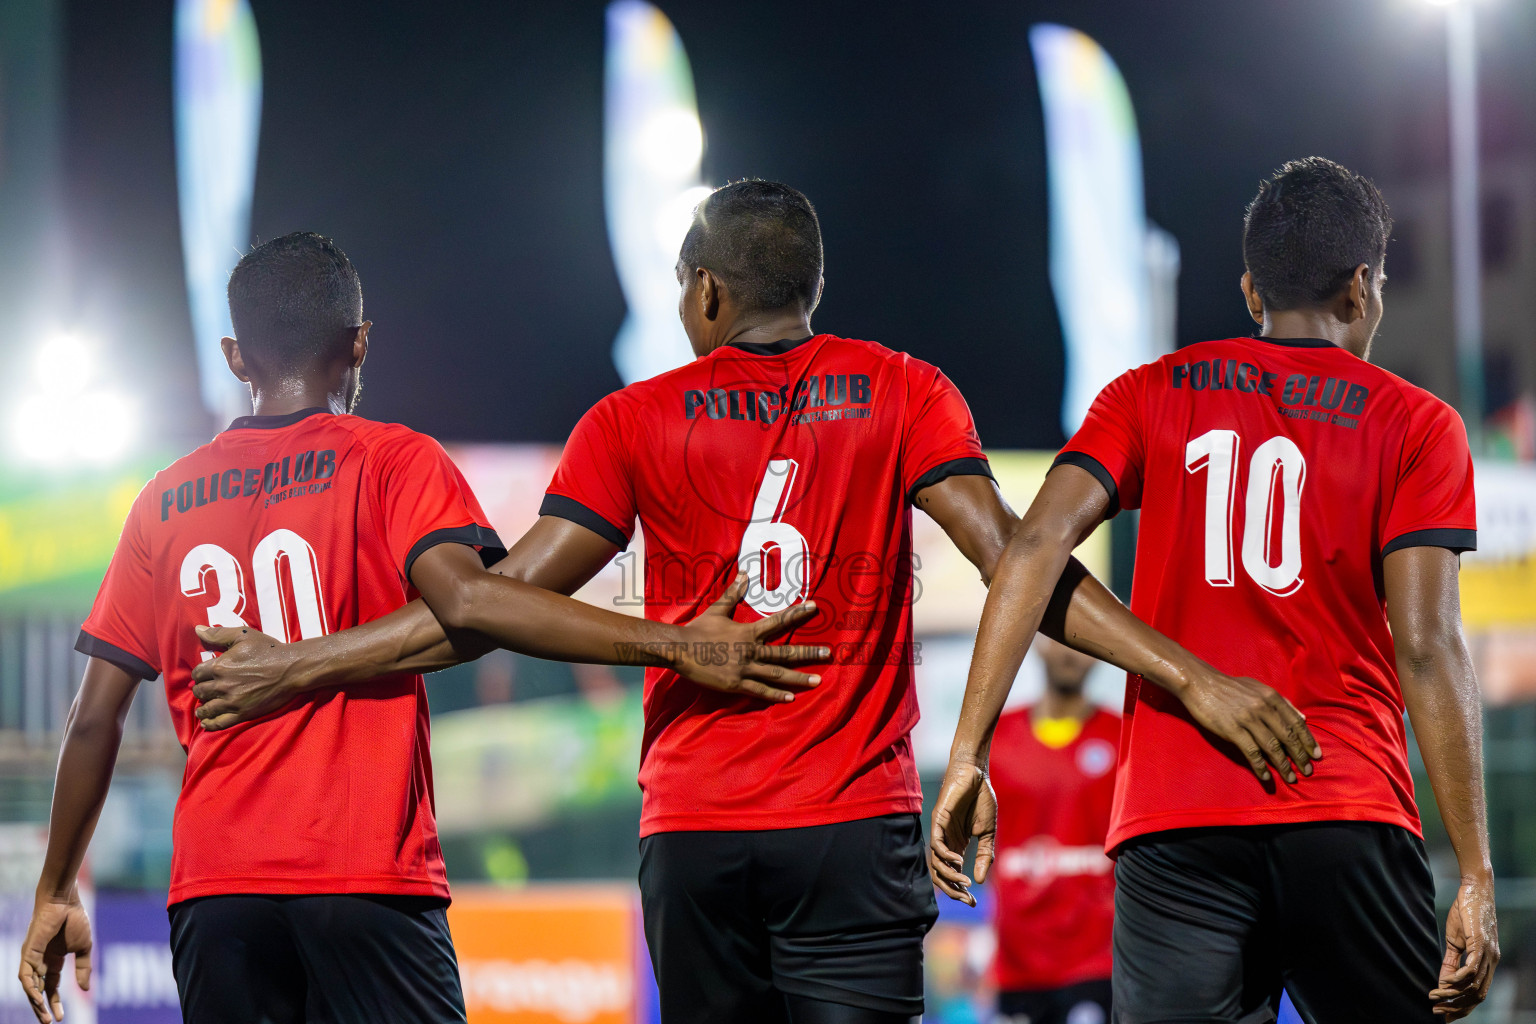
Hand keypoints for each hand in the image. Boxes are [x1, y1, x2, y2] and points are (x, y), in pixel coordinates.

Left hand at [18, 893, 91, 1022]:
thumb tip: (85, 990)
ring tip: (44, 1016)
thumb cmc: (75, 919)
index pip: (52, 987)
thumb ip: (83, 968)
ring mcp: (32, 958)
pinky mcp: (28, 953)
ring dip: (35, 1003)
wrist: (65, 901)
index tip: (61, 1018)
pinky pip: (25, 976)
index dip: (56, 1002)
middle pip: (38, 991)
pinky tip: (38, 999)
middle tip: (49, 1022)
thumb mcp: (84, 948)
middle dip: (43, 1008)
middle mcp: (40, 961)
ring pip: (30, 987)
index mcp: (54, 960)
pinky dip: (30, 989)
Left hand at [192, 626, 305, 729]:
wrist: (291, 668)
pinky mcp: (243, 713)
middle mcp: (223, 685)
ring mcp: (232, 701)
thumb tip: (197, 630)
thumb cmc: (269, 650)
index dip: (199, 675)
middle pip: (200, 691)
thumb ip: (218, 634)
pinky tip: (206, 722)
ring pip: (207, 708)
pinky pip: (219, 722)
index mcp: (220, 666)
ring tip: (202, 708)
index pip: (197, 674)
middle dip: (200, 690)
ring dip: (202, 708)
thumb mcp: (244, 636)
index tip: (204, 676)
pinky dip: (210, 723)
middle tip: (205, 690)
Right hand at [670, 574, 829, 701]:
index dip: (797, 613)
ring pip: (777, 674)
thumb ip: (734, 594)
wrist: (679, 650)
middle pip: (785, 652)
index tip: (815, 607)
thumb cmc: (698, 629)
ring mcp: (744, 669)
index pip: (778, 621)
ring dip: (799, 677)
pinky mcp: (736, 684)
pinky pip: (760, 690)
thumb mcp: (718, 610)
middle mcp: (751, 650)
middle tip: (828, 653)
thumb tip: (744, 574)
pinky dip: (776, 694)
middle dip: (809, 653)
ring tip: (818, 680)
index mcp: (748, 631)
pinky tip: (791, 697)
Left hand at [927, 757, 996, 905]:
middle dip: (952, 890)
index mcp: (957, 845)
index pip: (953, 874)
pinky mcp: (937, 820)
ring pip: (936, 862)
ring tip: (966, 882)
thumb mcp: (988, 832)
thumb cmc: (982, 799)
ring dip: (950, 876)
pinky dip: (945, 856)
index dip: (960, 890)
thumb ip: (985, 855)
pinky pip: (936, 844)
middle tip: (967, 899)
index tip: (973, 902)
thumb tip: (981, 880)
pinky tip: (959, 861)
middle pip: (940, 873)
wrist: (976, 773)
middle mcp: (946, 841)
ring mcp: (940, 831)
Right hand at [1177, 669, 1320, 783]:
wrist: (1200, 683)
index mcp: (1271, 697)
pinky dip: (1260, 766)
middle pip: (1287, 737)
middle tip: (1307, 771)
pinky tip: (1266, 776)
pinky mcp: (1232, 729)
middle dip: (1300, 756)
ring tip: (1291, 778)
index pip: (1296, 722)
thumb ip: (1281, 702)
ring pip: (1272, 747)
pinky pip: (1251, 752)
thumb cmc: (1229, 687)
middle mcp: (1262, 708)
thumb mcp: (1258, 688)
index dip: (1308, 740)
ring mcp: (1247, 719)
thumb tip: (1303, 719)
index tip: (1316, 755)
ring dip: (1283, 765)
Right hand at [1431, 874, 1498, 1018]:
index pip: (1478, 993)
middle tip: (1437, 1012)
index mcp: (1488, 962)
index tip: (1444, 1014)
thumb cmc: (1466, 913)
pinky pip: (1471, 969)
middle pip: (1477, 995)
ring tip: (1435, 995)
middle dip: (1457, 1007)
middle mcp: (1492, 962)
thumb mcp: (1456, 940)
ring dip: (1453, 994)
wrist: (1474, 890)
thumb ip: (1451, 961)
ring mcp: (1488, 954)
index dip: (1462, 1006)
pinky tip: (1444, 981)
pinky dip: (1457, 979)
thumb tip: (1443, 980)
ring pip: (1474, 986)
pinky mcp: (1481, 944)